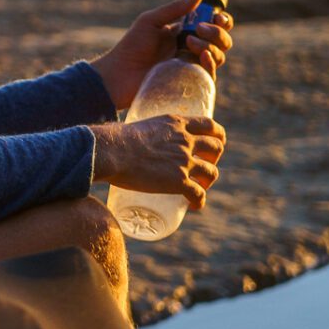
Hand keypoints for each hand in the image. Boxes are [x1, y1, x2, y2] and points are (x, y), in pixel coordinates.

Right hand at [89, 115, 225, 209]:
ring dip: (208, 181)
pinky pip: (198, 194)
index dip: (217, 135)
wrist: (111, 152)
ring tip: (200, 187)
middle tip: (204, 166)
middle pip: (215, 148)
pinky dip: (199, 201)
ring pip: (211, 172)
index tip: (216, 141)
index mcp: (176, 124)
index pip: (209, 125)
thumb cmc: (113, 140)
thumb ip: (142, 136)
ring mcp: (184, 161)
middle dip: (214, 158)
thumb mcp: (137, 127)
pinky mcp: (179, 181)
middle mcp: (185, 141)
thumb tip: (127, 145)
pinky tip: (194, 205)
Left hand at [90, 0, 233, 110]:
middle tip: (200, 29)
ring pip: (219, 56)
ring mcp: (192, 66)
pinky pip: (210, 74)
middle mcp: (192, 49)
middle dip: (217, 32)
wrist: (119, 74)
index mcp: (185, 32)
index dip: (222, 20)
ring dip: (211, 46)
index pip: (214, 25)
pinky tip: (202, 56)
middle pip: (221, 40)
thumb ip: (174, 9)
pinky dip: (211, 63)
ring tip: (189, 43)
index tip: (217, 17)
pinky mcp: (190, 82)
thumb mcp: (150, 21)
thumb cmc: (131, 46)